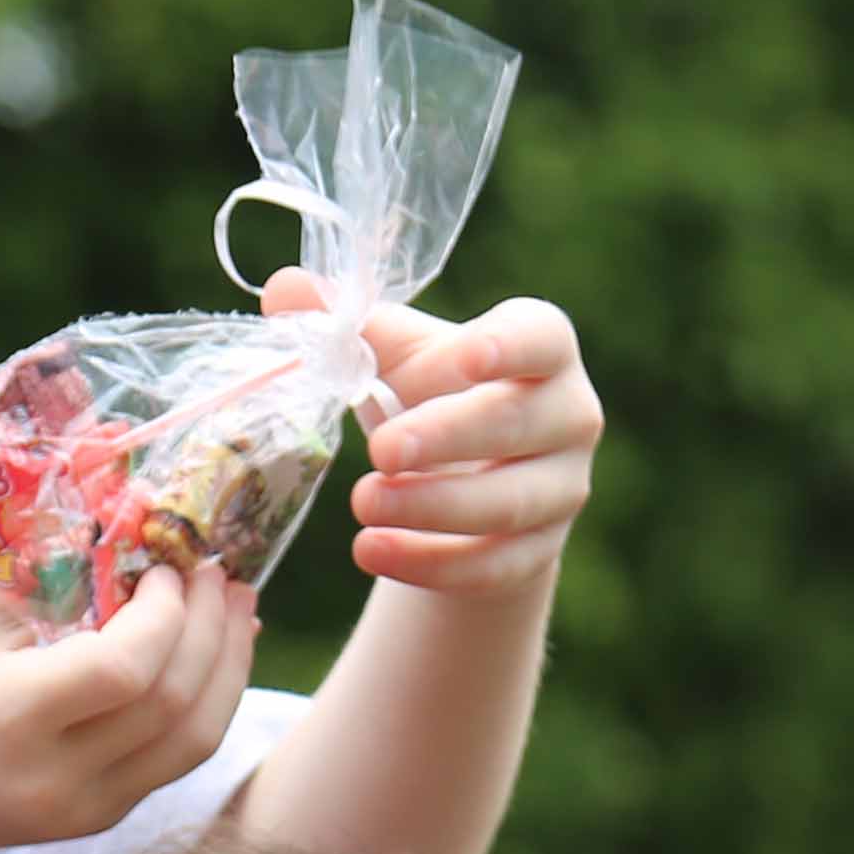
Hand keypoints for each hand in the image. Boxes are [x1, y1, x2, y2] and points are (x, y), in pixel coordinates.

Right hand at [0, 560, 259, 853]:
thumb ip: (44, 557)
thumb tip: (132, 506)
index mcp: (8, 718)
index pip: (126, 671)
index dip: (166, 611)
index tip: (163, 562)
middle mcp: (54, 779)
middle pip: (174, 703)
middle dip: (210, 626)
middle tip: (216, 568)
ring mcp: (82, 809)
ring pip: (195, 738)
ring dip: (228, 663)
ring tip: (234, 603)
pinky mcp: (98, 817)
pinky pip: (177, 756)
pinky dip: (205, 698)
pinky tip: (211, 650)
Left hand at [269, 269, 596, 598]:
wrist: (470, 481)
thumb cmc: (438, 395)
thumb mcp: (398, 356)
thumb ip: (350, 324)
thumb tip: (283, 289)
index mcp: (543, 348)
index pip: (539, 339)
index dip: (504, 348)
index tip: (462, 358)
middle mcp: (570, 415)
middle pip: (517, 425)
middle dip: (447, 437)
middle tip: (380, 450)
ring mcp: (562, 489)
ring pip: (508, 503)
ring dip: (432, 507)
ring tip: (362, 504)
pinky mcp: (539, 552)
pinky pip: (493, 565)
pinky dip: (431, 563)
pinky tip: (372, 551)